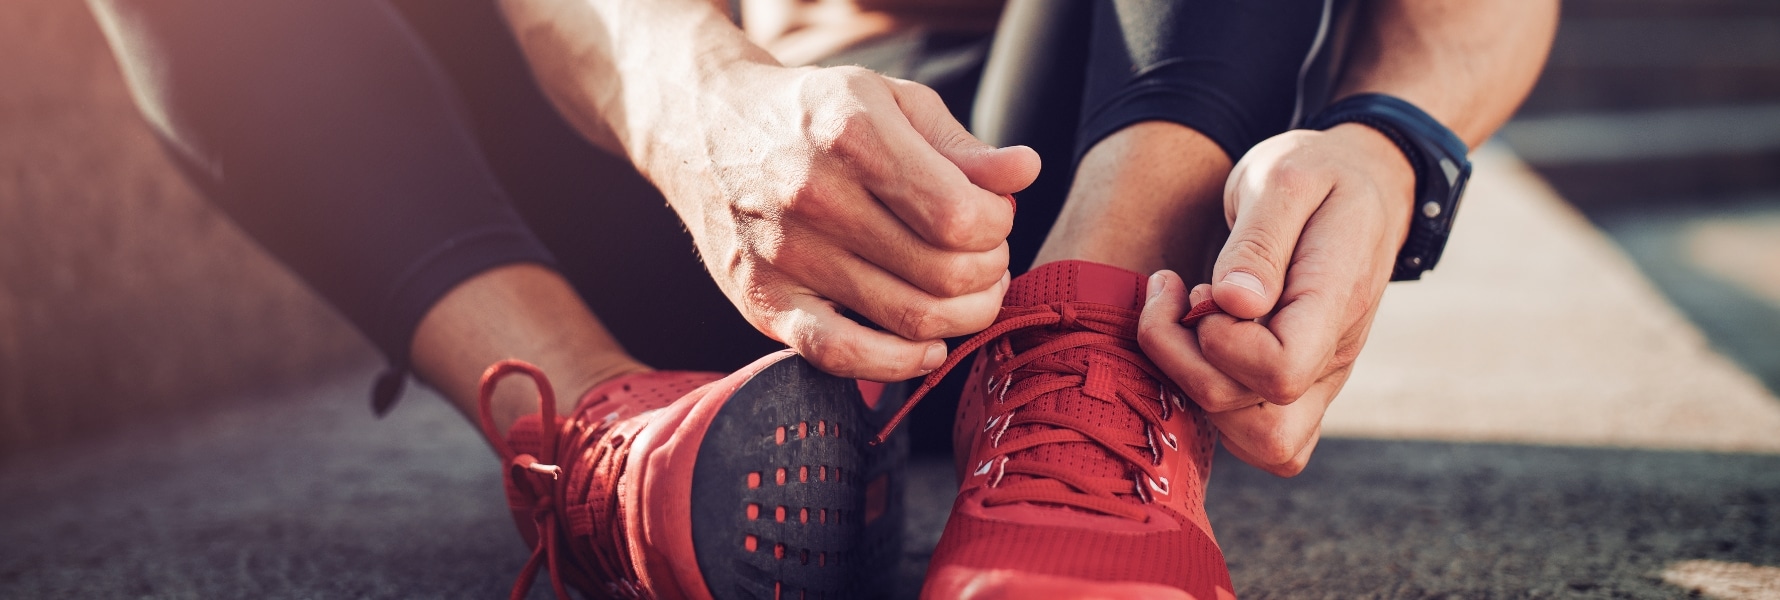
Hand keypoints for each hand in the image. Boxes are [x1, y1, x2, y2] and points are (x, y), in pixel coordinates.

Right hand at [651, 64, 1039, 381]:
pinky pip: (843, 356)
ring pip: (909, 319)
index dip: (997, 227)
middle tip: (987, 260)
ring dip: (962, 317)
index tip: (993, 217)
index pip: (959, 215)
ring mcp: (784, 255)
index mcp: (852, 133)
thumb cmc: (814, 115)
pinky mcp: (761, 302)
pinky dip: (900, 364)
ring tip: (968, 295)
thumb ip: (961, 145)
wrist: (705, 127)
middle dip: (988, 273)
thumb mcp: (890, 102)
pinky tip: (928, 347)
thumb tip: (1025, 173)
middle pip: (943, 272)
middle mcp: (813, 194)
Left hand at [1137, 123, 1414, 475]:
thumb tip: (1232, 303)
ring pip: (1257, 442)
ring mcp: (1320, 378)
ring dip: (1194, 387)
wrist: (1364, 184)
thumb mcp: (1286, 177)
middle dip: (1187, 366)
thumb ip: (1259, 242)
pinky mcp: (1296, 384)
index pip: (1280, 370)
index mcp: (1338, 300)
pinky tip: (1198, 341)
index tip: (1199, 290)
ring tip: (1183, 315)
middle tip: (1174, 296)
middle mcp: (1335, 355)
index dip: (1221, 344)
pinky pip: (1255, 434)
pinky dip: (1211, 400)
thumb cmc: (1321, 173)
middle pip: (1261, 424)